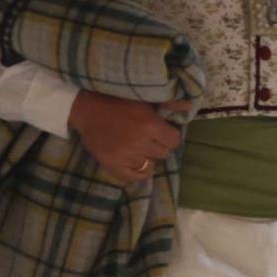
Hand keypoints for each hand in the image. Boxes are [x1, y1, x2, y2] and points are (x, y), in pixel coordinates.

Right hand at [67, 90, 190, 184]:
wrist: (88, 108)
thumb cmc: (119, 101)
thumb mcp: (145, 99)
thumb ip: (169, 103)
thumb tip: (189, 107)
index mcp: (149, 125)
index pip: (174, 141)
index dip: (169, 136)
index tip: (162, 133)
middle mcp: (138, 142)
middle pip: (163, 153)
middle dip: (159, 146)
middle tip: (148, 139)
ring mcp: (123, 155)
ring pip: (149, 165)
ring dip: (146, 158)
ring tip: (138, 149)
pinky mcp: (110, 164)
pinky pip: (132, 177)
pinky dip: (137, 172)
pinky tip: (136, 162)